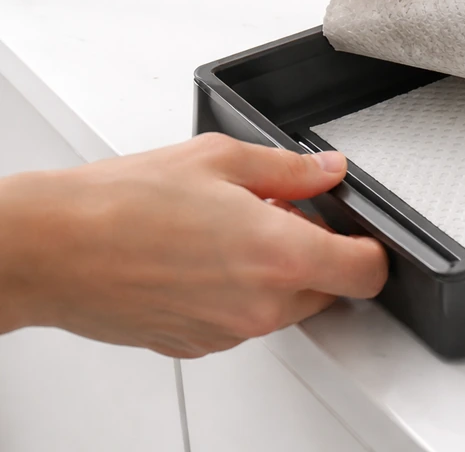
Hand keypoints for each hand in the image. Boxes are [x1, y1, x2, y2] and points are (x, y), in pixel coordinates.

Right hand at [0, 134, 385, 357]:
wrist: (51, 248)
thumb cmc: (122, 202)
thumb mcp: (221, 159)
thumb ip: (290, 169)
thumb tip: (329, 170)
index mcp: (279, 254)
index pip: (366, 272)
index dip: (373, 250)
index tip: (363, 235)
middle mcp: (261, 304)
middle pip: (328, 289)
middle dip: (318, 254)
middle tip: (282, 215)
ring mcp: (229, 331)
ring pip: (286, 306)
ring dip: (278, 274)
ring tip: (232, 232)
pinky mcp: (199, 344)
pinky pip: (244, 321)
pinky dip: (241, 294)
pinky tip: (205, 258)